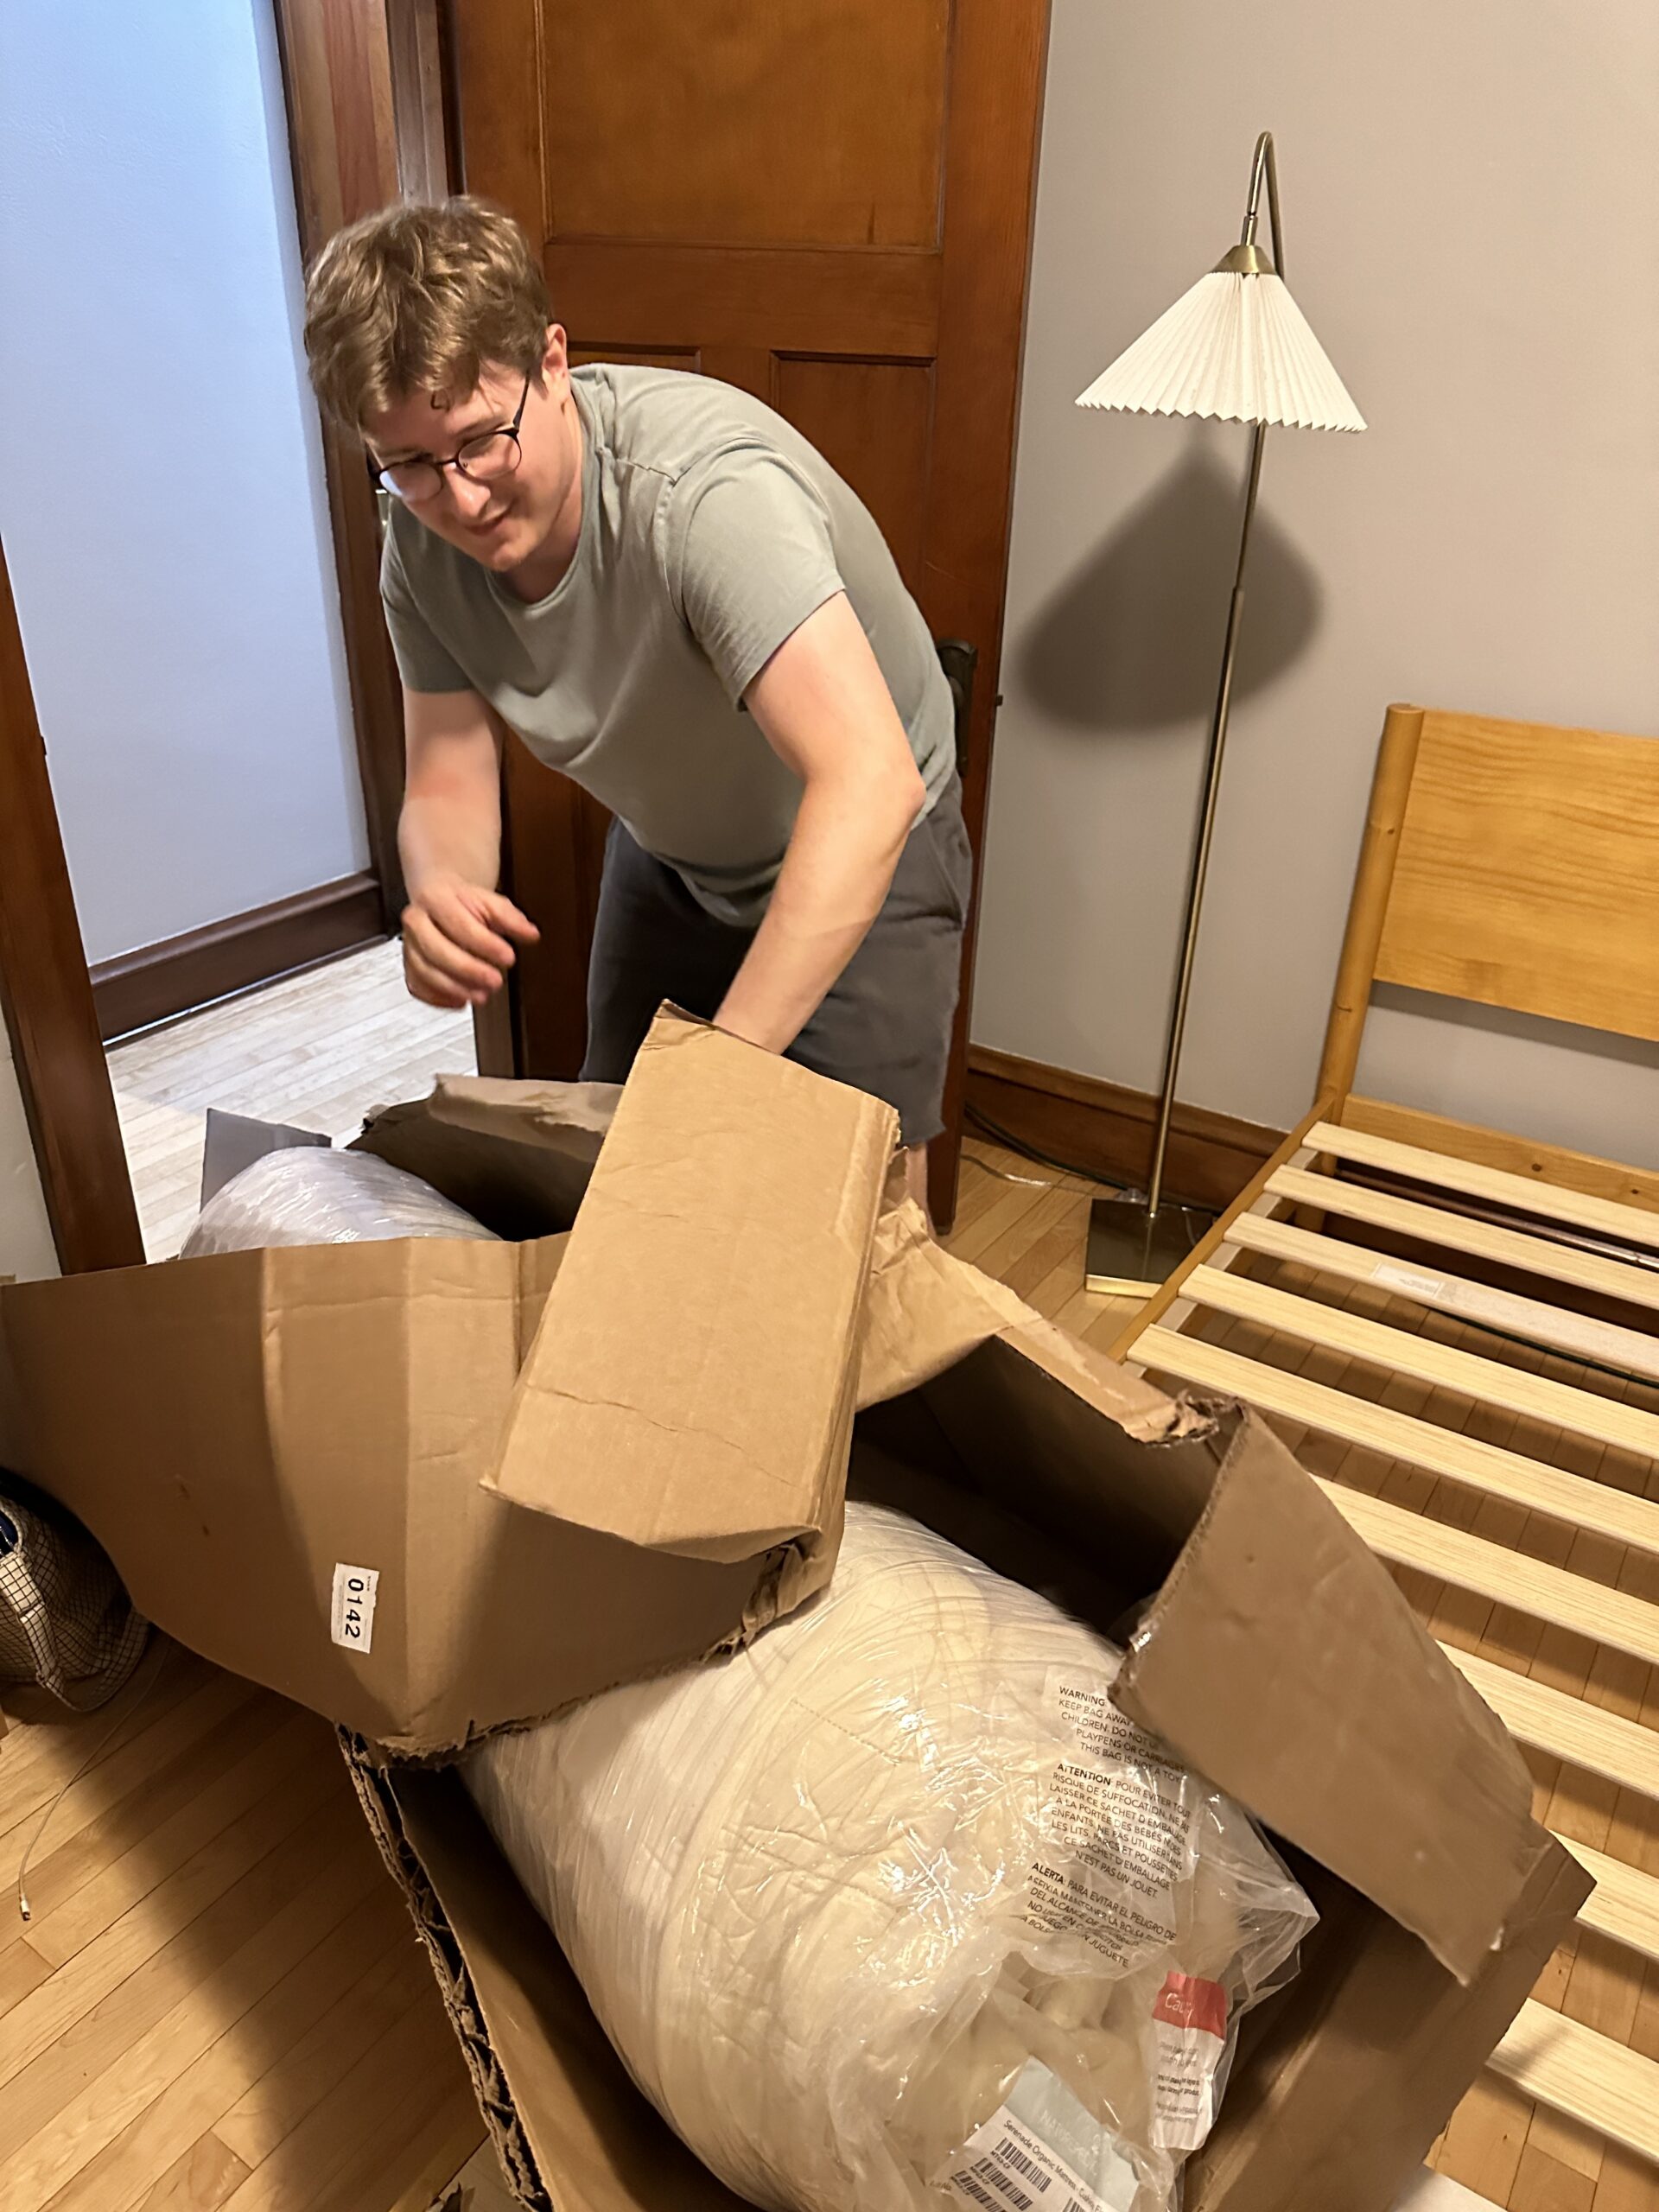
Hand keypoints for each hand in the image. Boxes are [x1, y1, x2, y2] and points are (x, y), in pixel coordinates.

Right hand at [401, 879, 539, 1008]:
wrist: (438, 900)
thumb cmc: (463, 903)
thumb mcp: (490, 902)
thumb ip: (510, 918)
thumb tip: (530, 933)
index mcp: (435, 898)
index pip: (459, 925)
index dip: (485, 945)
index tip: (508, 957)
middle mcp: (416, 922)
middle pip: (436, 951)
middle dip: (468, 970)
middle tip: (495, 981)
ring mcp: (410, 946)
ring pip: (425, 972)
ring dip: (455, 988)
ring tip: (482, 995)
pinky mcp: (409, 967)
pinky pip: (418, 987)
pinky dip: (439, 998)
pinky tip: (461, 1000)